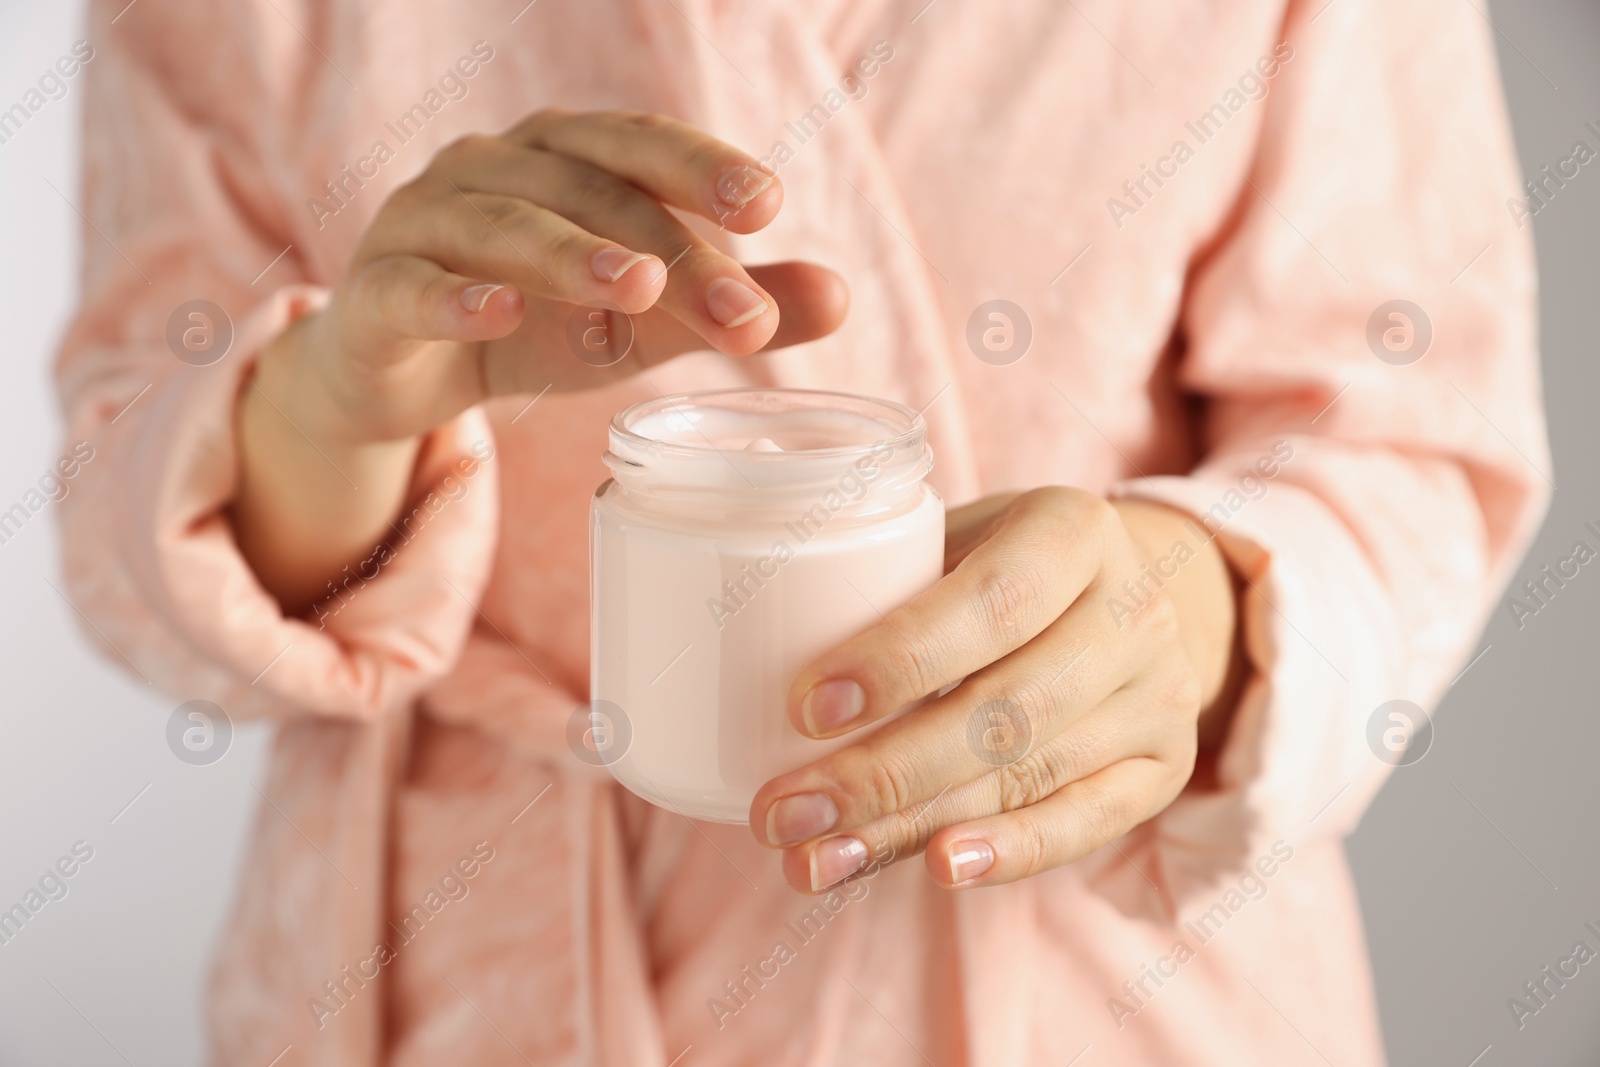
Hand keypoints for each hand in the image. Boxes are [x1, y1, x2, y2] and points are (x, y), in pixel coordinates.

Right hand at [234, 110, 846, 609]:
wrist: (396, 376)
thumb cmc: (532, 328)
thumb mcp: (642, 323)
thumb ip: (727, 307)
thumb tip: (840, 297)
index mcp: (564, 158)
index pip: (641, 147)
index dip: (701, 167)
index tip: (769, 205)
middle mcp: (492, 167)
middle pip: (587, 190)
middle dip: (667, 247)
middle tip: (737, 308)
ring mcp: (424, 223)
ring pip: (501, 225)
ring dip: (570, 255)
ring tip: (638, 290)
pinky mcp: (373, 294)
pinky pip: (410, 287)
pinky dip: (454, 298)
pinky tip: (500, 313)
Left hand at [748, 490, 1243, 892]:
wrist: (1140, 593)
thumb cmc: (1004, 564)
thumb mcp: (962, 538)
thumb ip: (887, 581)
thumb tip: (737, 643)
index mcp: (1074, 530)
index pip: (991, 602)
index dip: (899, 658)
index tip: (805, 708)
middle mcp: (1133, 610)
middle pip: (1003, 708)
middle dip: (880, 772)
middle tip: (781, 813)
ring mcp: (1159, 695)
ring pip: (1027, 774)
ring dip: (912, 828)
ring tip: (815, 861)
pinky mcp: (1166, 767)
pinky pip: (1087, 824)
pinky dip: (1011, 853)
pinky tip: (935, 870)